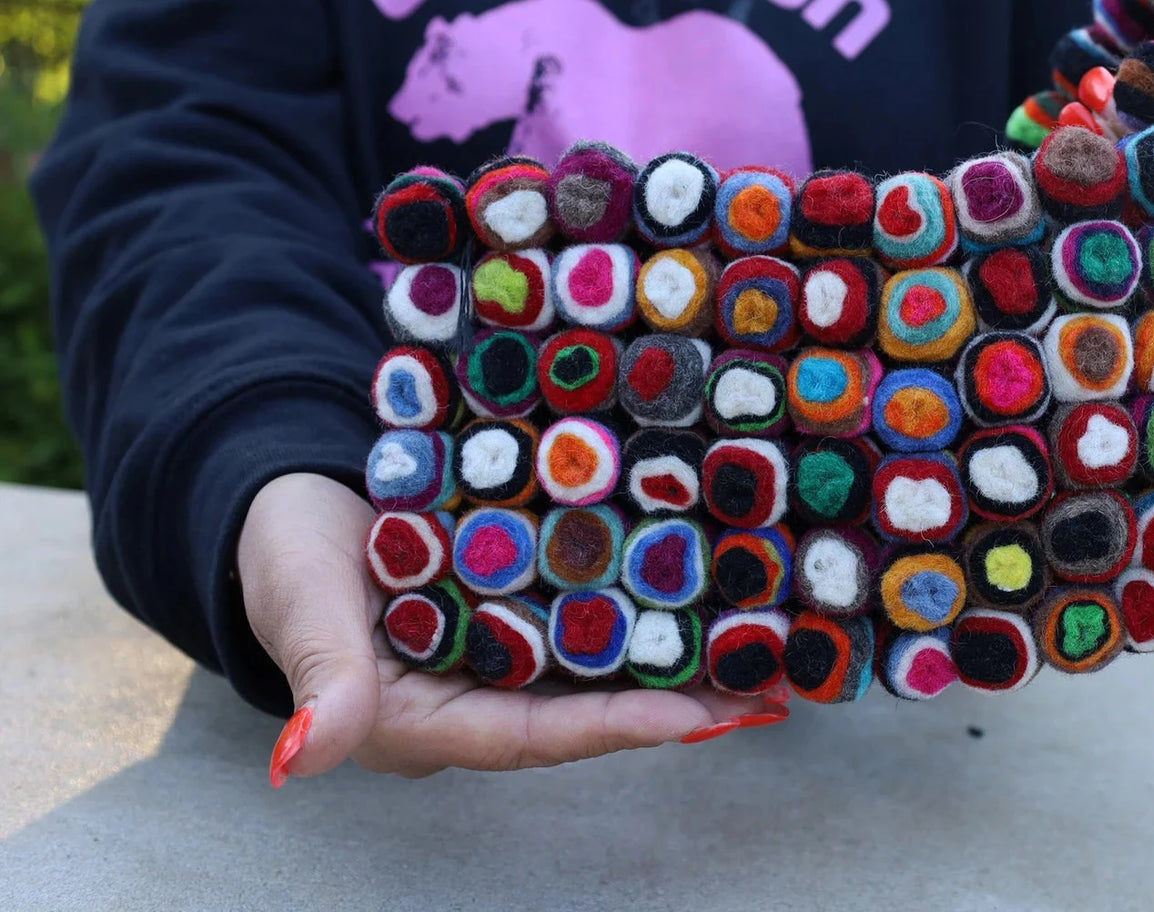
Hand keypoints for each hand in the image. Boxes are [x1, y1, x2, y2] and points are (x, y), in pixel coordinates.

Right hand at [237, 473, 784, 782]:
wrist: (287, 499)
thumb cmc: (281, 555)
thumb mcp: (299, 604)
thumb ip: (320, 676)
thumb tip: (304, 758)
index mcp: (421, 717)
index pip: (533, 735)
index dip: (614, 727)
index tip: (699, 718)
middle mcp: (475, 691)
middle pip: (585, 708)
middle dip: (676, 702)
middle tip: (768, 691)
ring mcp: (499, 644)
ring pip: (595, 660)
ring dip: (675, 656)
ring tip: (762, 648)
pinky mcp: (512, 598)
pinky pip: (582, 607)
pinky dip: (640, 602)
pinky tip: (701, 588)